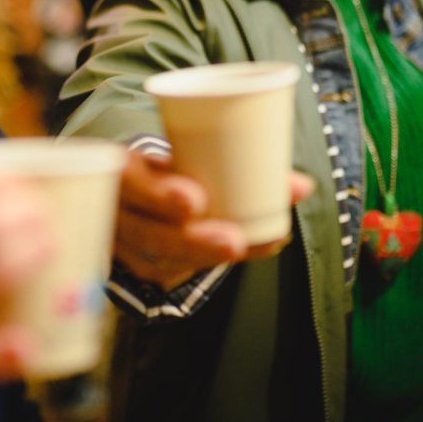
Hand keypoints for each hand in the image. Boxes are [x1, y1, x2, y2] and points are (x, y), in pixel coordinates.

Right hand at [113, 149, 315, 290]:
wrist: (128, 183)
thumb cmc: (165, 162)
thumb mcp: (183, 150)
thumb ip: (234, 159)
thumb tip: (304, 187)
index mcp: (119, 172)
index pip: (128, 182)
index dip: (157, 194)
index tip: (195, 200)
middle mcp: (118, 212)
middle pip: (149, 235)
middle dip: (194, 240)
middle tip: (233, 240)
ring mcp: (126, 245)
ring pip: (162, 260)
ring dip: (205, 256)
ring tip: (242, 247)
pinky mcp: (142, 265)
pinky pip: (173, 271)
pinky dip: (210, 261)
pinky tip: (246, 251)